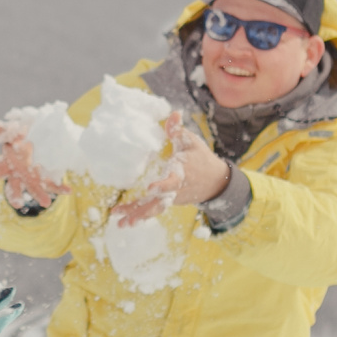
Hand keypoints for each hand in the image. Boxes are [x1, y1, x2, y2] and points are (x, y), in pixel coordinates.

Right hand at [0, 121, 62, 210]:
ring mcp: (32, 177)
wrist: (37, 137)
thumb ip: (1, 130)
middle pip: (14, 186)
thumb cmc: (20, 135)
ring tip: (46, 203)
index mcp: (7, 162)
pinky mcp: (45, 178)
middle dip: (15, 195)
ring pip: (34, 188)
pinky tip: (68, 190)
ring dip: (40, 195)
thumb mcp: (12, 131)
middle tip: (17, 204)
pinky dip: (60, 188)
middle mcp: (18, 173)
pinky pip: (53, 184)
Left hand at [111, 121, 227, 225]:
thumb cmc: (201, 158)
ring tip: (120, 224)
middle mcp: (176, 191)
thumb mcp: (192, 142)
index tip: (150, 188)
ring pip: (154, 210)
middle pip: (158, 203)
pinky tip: (124, 220)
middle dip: (141, 211)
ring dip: (137, 217)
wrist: (216, 182)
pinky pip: (153, 210)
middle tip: (125, 218)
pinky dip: (139, 215)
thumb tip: (173, 113)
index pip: (171, 182)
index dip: (162, 186)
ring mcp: (172, 199)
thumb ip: (178, 130)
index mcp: (181, 175)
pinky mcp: (169, 203)